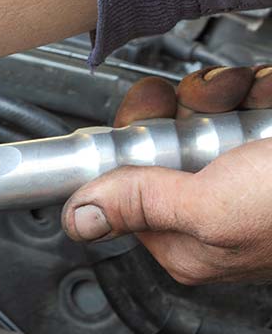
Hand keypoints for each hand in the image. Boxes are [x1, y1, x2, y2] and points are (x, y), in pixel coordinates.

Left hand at [61, 65, 271, 283]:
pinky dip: (264, 92)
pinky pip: (253, 102)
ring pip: (212, 112)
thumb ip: (142, 207)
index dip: (132, 139)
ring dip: (231, 93)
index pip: (126, 184)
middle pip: (167, 139)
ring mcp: (250, 174)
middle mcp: (215, 209)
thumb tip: (79, 219)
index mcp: (187, 241)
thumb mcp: (211, 208)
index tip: (149, 112)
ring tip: (257, 102)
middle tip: (211, 103)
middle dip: (188, 108)